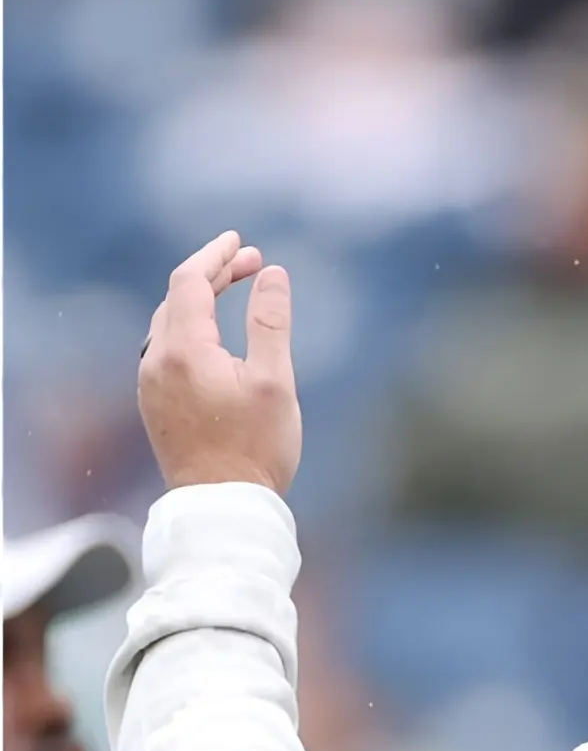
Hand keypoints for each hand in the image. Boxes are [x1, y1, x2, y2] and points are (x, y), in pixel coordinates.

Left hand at [139, 229, 301, 495]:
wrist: (223, 507)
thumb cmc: (255, 450)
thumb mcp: (275, 383)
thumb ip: (271, 323)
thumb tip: (274, 274)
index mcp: (184, 349)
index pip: (190, 281)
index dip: (216, 256)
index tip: (242, 243)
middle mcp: (156, 361)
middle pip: (177, 299)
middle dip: (213, 276)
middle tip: (252, 267)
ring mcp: (150, 384)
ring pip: (169, 324)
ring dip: (199, 303)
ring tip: (233, 296)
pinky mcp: (154, 405)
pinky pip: (166, 351)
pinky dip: (190, 331)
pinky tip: (213, 341)